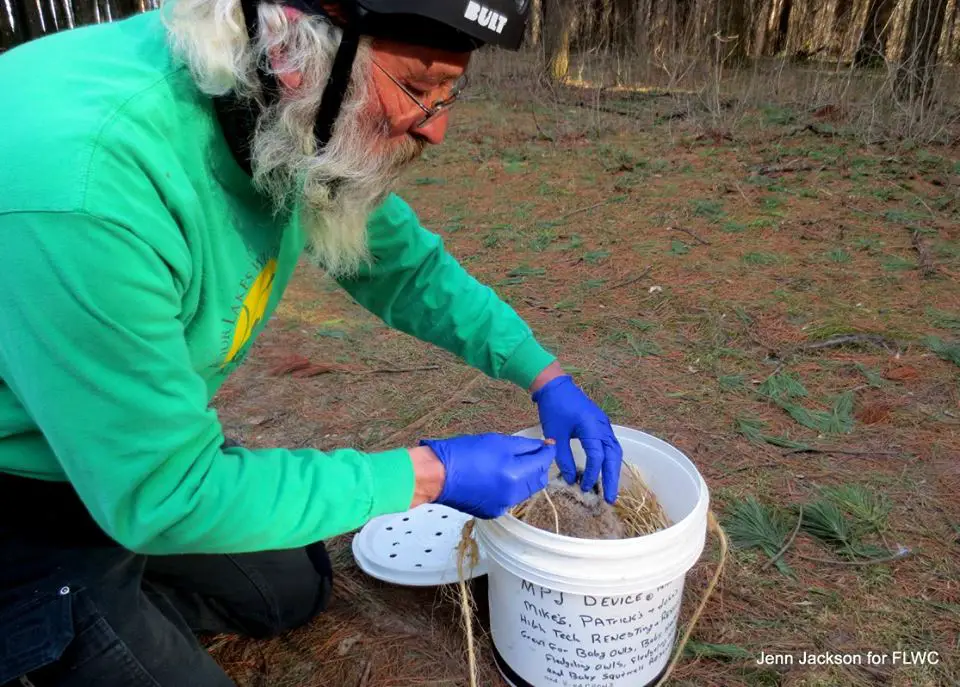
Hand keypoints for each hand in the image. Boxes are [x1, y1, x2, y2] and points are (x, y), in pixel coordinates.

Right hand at [417, 434, 555, 518]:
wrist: (436, 475)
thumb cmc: (462, 453)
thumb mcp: (497, 442)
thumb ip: (524, 446)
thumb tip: (542, 446)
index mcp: (514, 474)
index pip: (542, 462)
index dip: (547, 451)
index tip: (548, 444)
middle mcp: (512, 494)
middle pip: (538, 480)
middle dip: (538, 466)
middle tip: (532, 452)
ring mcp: (502, 506)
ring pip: (525, 490)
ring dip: (526, 477)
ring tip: (512, 463)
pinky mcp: (492, 512)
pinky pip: (510, 499)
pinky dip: (511, 488)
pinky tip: (498, 476)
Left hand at [532, 375, 622, 502]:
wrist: (554, 386)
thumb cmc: (554, 408)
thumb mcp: (555, 435)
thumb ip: (564, 458)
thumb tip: (570, 479)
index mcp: (592, 427)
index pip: (597, 457)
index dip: (593, 474)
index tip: (584, 488)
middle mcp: (603, 426)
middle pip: (613, 456)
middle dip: (612, 478)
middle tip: (611, 499)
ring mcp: (604, 424)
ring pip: (615, 451)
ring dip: (613, 470)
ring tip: (610, 489)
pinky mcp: (600, 425)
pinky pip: (610, 445)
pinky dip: (609, 460)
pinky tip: (605, 471)